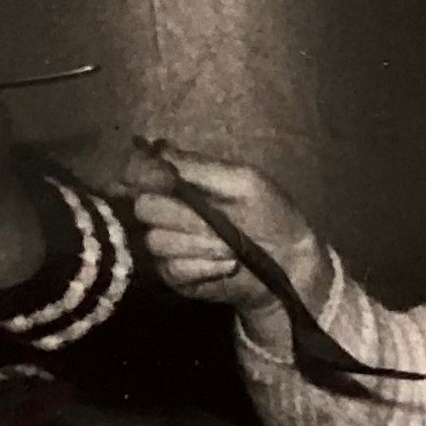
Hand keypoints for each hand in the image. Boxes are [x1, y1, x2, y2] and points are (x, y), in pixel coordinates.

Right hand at [131, 151, 322, 319]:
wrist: (290, 259)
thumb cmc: (270, 212)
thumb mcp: (241, 181)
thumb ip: (198, 167)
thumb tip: (155, 147)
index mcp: (176, 182)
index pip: (136, 170)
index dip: (141, 172)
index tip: (166, 178)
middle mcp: (164, 211)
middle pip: (144, 207)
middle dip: (182, 215)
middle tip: (216, 221)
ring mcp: (166, 246)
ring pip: (157, 241)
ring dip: (199, 243)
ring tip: (231, 246)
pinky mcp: (174, 277)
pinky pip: (173, 269)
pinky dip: (204, 265)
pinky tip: (228, 264)